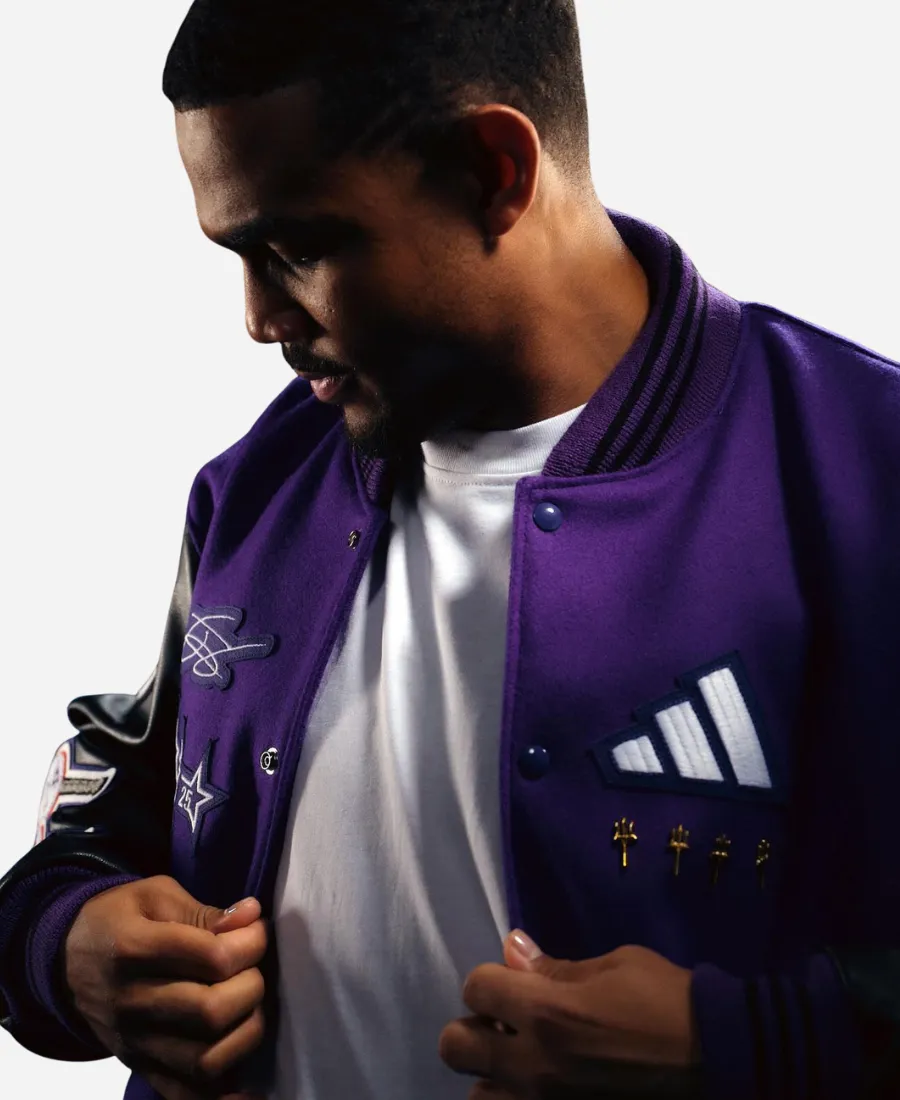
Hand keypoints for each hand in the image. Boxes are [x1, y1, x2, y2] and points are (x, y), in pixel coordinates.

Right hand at [64, 875, 267, 1099]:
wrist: (64, 957)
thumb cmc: (119, 917)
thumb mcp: (156, 896)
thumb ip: (204, 912)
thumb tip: (251, 916)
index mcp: (135, 949)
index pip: (212, 958)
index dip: (250, 944)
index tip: (255, 931)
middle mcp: (132, 1002)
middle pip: (212, 1012)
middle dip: (252, 986)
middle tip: (251, 968)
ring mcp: (134, 1042)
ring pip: (206, 1060)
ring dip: (245, 1033)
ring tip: (247, 1006)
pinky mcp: (139, 1067)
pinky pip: (183, 1095)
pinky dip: (222, 1095)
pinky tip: (245, 1085)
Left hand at [438, 932, 701, 1098]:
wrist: (721, 1059)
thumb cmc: (668, 1001)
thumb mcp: (614, 967)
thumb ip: (555, 968)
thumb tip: (512, 949)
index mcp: (546, 1013)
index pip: (475, 987)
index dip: (491, 980)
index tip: (513, 983)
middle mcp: (534, 1065)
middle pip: (455, 1047)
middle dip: (474, 1028)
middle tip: (507, 1026)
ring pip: (479, 1097)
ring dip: (493, 1076)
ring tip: (524, 1065)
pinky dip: (520, 1099)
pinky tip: (547, 1085)